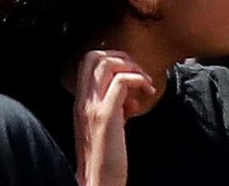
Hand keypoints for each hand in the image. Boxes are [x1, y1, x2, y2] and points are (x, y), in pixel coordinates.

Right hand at [76, 51, 163, 185]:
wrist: (98, 182)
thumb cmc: (106, 160)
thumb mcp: (106, 128)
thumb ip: (114, 109)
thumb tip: (130, 99)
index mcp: (80, 103)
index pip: (87, 62)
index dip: (111, 59)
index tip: (130, 74)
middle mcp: (82, 100)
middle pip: (94, 56)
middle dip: (121, 58)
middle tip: (138, 74)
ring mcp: (92, 106)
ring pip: (106, 63)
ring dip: (132, 68)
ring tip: (146, 84)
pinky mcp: (105, 115)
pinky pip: (121, 81)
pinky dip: (138, 80)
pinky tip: (148, 93)